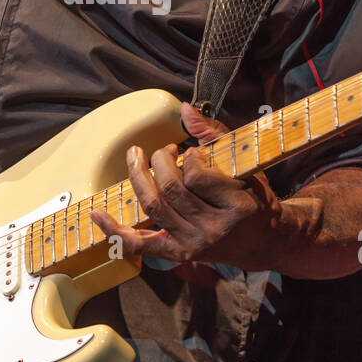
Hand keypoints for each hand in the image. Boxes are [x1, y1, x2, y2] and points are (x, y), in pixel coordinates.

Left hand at [91, 102, 283, 271]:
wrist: (263, 241)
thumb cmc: (253, 197)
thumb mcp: (244, 163)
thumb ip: (214, 133)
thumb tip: (186, 108)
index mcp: (237, 206)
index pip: (198, 176)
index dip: (189, 158)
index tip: (193, 153)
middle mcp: (214, 229)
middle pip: (171, 189)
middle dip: (160, 161)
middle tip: (164, 150)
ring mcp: (194, 243)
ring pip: (154, 207)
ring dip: (140, 177)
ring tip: (138, 158)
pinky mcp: (179, 253)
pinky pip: (141, 243)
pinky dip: (115, 230)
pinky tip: (97, 214)